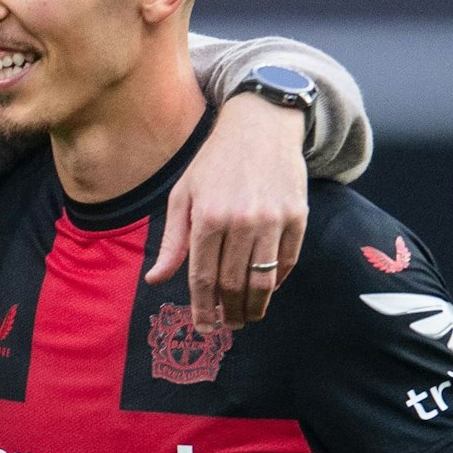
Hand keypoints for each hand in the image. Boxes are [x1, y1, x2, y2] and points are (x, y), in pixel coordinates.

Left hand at [145, 95, 307, 330]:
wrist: (261, 124)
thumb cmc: (215, 161)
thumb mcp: (184, 194)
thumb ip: (172, 242)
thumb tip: (155, 280)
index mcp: (207, 215)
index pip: (202, 276)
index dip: (202, 307)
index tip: (203, 327)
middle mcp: (240, 220)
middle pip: (234, 283)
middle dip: (228, 313)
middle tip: (226, 326)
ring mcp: (272, 220)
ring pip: (263, 280)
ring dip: (254, 306)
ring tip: (246, 317)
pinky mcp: (297, 217)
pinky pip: (287, 262)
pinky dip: (276, 281)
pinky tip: (266, 290)